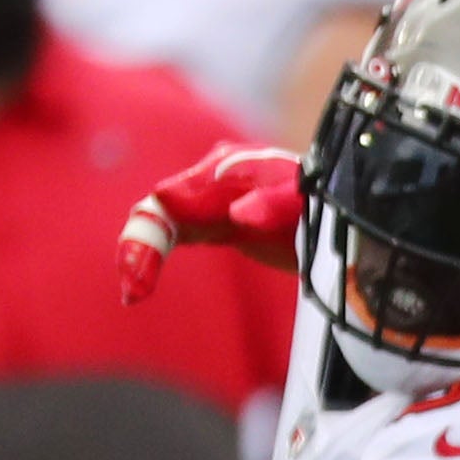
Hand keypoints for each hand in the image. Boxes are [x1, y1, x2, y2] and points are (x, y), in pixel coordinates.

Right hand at [119, 143, 305, 301]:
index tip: (145, 250)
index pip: (185, 193)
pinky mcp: (206, 221)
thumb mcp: (303, 206)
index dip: (166, 218)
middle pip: (162, 208)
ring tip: (131, 292)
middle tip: (133, 285)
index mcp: (232, 168)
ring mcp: (205, 198)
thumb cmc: (320, 204)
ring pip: (159, 223)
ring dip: (140, 256)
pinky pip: (170, 236)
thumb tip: (238, 214)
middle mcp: (210, 177)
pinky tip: (136, 288)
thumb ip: (272, 205)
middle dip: (142, 245)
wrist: (328, 208)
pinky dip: (152, 258)